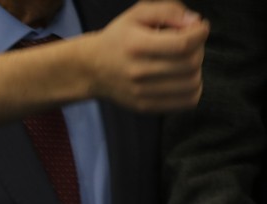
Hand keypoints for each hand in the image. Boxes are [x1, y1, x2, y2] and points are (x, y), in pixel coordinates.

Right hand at [83, 1, 206, 111]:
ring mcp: (142, 93)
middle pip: (191, 63)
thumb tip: (195, 22)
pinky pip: (186, 102)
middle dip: (199, 49)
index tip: (199, 28)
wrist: (91, 69)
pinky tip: (184, 78)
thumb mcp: (138, 14)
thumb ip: (169, 11)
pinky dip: (194, 89)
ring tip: (185, 61)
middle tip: (190, 43)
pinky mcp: (145, 106)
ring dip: (197, 69)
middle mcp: (138, 72)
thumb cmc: (118, 38)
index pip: (184, 44)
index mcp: (137, 45)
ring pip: (192, 83)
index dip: (200, 33)